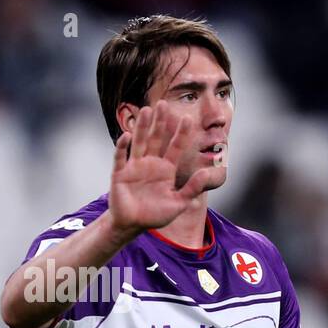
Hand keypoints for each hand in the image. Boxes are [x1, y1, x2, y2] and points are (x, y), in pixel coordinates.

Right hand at [107, 101, 213, 237]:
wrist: (133, 224)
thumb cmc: (156, 215)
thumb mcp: (179, 203)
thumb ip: (193, 188)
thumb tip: (207, 173)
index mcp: (166, 169)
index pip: (176, 148)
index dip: (182, 134)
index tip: (188, 119)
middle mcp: (151, 164)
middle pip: (157, 139)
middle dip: (160, 122)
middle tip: (164, 103)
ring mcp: (135, 166)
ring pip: (140, 142)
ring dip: (142, 127)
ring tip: (146, 110)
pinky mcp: (120, 173)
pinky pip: (121, 157)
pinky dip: (122, 147)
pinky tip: (127, 136)